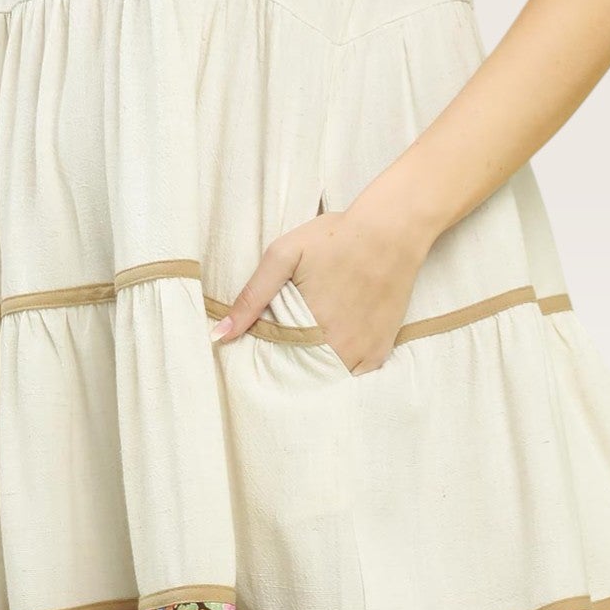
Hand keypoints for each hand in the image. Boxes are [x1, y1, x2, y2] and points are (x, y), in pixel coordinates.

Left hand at [210, 199, 432, 374]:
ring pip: (326, 379)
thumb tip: (218, 335)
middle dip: (287, 367)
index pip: (273, 364)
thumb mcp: (283, 255)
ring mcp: (362, 353)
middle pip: (300, 376)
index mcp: (307, 328)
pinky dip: (340, 369)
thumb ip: (251, 297)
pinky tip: (333, 347)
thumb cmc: (334, 237)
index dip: (264, 358)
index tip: (259, 350)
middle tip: (285, 342)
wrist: (391, 230)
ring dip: (313, 371)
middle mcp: (336, 347)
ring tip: (307, 345)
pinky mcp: (380, 351)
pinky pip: (354, 376)